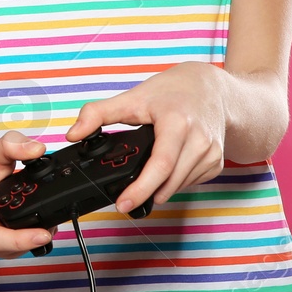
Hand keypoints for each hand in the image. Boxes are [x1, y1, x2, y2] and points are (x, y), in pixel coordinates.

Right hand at [0, 131, 55, 257]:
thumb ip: (13, 146)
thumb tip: (37, 150)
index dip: (19, 240)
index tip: (43, 234)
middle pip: (7, 249)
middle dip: (33, 240)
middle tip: (54, 223)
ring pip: (14, 252)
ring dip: (33, 241)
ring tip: (49, 221)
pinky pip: (15, 248)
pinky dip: (29, 239)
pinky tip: (39, 224)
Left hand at [65, 61, 227, 215]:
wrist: (211, 88)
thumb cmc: (172, 92)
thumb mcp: (132, 97)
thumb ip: (97, 114)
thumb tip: (73, 134)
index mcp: (177, 122)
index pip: (160, 165)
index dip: (141, 189)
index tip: (123, 203)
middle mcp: (199, 139)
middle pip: (169, 181)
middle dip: (145, 193)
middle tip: (126, 199)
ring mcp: (212, 153)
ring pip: (179, 186)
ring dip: (159, 189)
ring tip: (145, 179)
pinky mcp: (217, 163)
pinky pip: (191, 182)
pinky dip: (174, 182)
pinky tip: (167, 169)